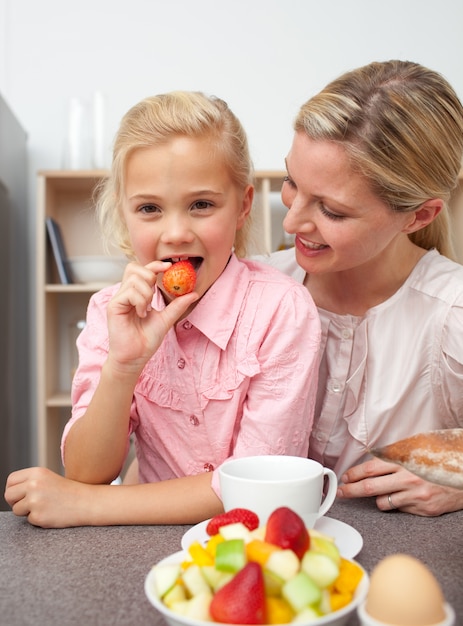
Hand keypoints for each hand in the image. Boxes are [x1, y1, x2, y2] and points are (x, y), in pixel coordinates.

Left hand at [4, 467, 95, 527]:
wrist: (86, 502)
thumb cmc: (68, 491)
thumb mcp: (48, 478)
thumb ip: (29, 482)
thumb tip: (10, 493)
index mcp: (37, 473)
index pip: (11, 480)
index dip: (13, 489)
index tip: (18, 494)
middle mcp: (34, 485)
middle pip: (9, 495)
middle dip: (15, 501)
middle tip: (27, 503)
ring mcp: (35, 501)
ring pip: (16, 509)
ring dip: (27, 511)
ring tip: (44, 506)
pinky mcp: (38, 516)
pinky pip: (29, 519)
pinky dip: (38, 519)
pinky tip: (51, 513)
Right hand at [106, 261, 197, 374]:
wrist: (135, 357)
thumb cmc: (147, 340)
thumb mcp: (166, 319)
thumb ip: (177, 305)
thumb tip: (194, 293)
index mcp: (136, 294)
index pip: (142, 270)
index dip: (155, 264)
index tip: (169, 266)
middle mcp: (125, 293)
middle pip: (134, 268)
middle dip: (149, 276)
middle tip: (154, 292)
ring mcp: (118, 299)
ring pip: (134, 280)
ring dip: (146, 293)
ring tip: (147, 309)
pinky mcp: (114, 306)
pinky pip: (129, 292)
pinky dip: (140, 301)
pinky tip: (141, 314)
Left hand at [337, 457, 462, 515]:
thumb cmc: (441, 458)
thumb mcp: (417, 447)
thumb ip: (396, 453)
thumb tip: (372, 457)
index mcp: (405, 459)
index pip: (371, 468)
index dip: (354, 474)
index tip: (345, 478)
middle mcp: (408, 478)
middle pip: (371, 487)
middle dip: (352, 491)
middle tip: (341, 493)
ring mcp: (416, 495)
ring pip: (383, 502)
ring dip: (378, 498)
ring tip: (384, 491)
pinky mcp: (424, 509)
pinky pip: (400, 509)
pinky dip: (397, 504)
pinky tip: (405, 496)